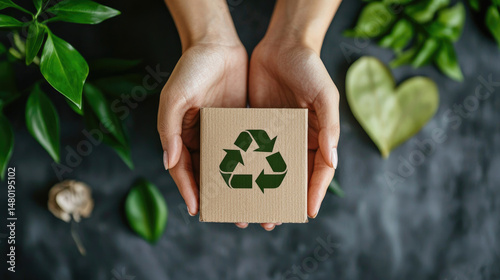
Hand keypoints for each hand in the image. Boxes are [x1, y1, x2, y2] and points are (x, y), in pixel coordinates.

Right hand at [157, 41, 247, 225]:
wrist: (217, 43)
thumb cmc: (190, 68)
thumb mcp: (174, 97)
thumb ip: (169, 130)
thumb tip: (170, 163)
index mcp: (181, 136)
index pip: (183, 170)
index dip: (189, 191)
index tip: (199, 211)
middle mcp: (201, 139)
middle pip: (207, 175)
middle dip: (218, 197)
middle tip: (235, 216)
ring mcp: (221, 133)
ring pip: (228, 167)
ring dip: (238, 187)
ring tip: (254, 205)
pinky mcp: (239, 125)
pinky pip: (244, 149)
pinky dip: (251, 165)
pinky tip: (264, 178)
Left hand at [249, 37, 339, 228]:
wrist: (283, 45)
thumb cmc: (310, 68)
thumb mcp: (325, 95)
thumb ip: (329, 126)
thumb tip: (332, 160)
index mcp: (317, 137)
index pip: (318, 172)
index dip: (314, 193)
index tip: (305, 212)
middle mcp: (297, 140)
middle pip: (292, 178)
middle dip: (282, 200)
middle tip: (270, 220)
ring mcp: (276, 135)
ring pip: (269, 170)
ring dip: (260, 190)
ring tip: (248, 210)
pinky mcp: (256, 127)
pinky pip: (251, 152)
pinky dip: (245, 168)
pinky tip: (234, 182)